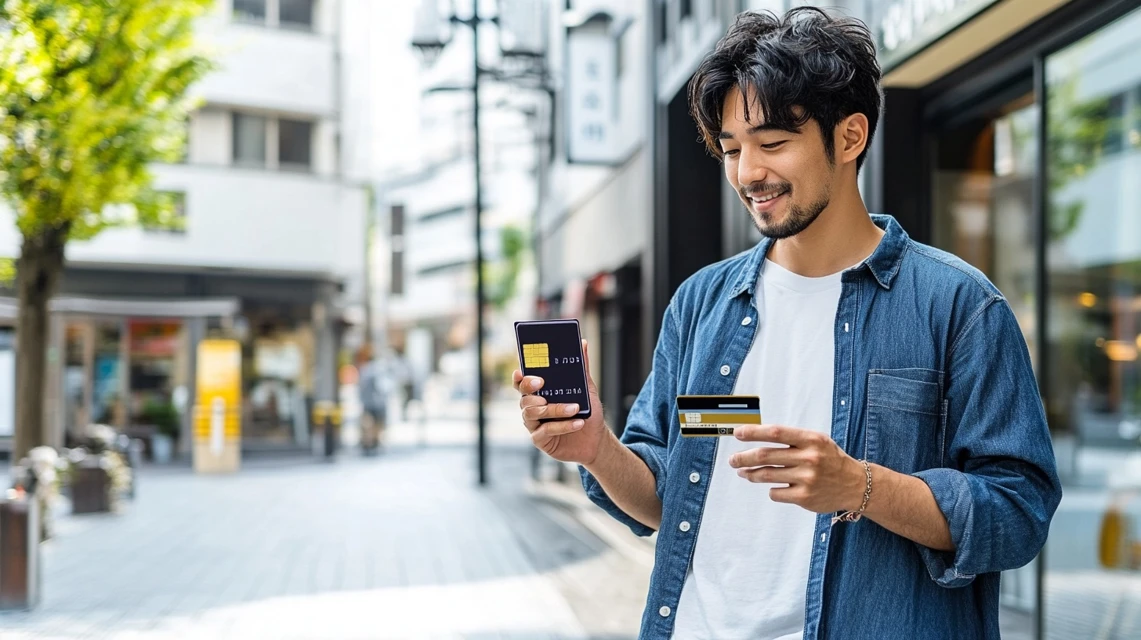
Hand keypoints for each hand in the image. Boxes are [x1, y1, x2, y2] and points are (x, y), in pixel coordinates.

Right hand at [512, 339, 607, 464]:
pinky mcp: (540, 439)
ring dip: (555, 408)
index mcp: (539, 393)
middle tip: (542, 383)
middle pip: (524, 396)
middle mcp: (533, 407)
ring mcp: (534, 424)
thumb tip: (583, 343)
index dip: (518, 378)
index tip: (520, 371)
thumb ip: (582, 368)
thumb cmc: (587, 413)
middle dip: (530, 388)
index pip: (522, 383)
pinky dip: (563, 425)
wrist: (595, 440)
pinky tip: (578, 422)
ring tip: (575, 408)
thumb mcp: (587, 389)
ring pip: (534, 412)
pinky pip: (546, 430)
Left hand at [728, 425, 866, 513]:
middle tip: (733, 460)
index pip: (775, 433)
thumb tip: (756, 438)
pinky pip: (776, 493)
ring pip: (766, 476)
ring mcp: (807, 479)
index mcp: (810, 440)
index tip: (737, 433)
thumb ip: (790, 439)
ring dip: (750, 474)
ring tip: (743, 472)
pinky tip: (773, 487)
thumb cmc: (830, 459)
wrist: (855, 485)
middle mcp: (809, 458)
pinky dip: (770, 489)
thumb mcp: (815, 441)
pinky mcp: (805, 497)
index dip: (753, 432)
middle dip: (743, 458)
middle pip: (765, 456)